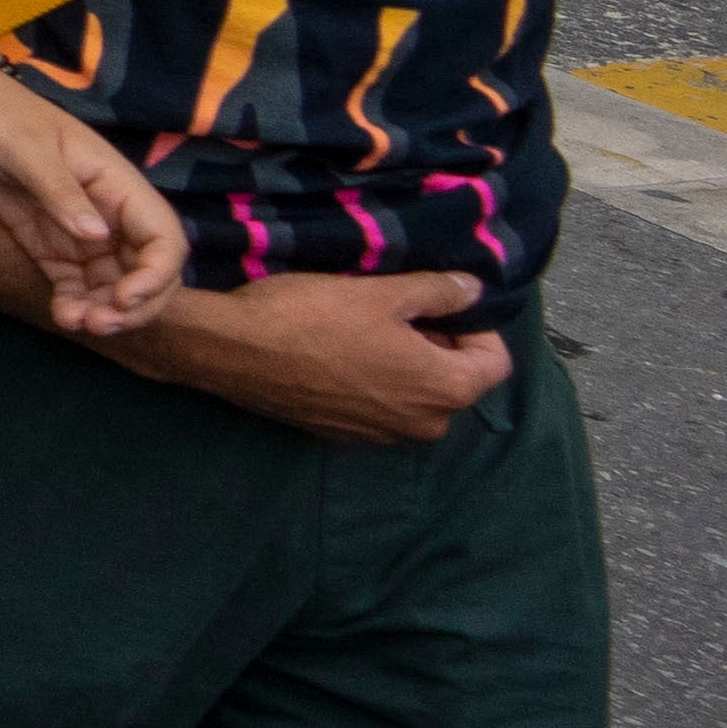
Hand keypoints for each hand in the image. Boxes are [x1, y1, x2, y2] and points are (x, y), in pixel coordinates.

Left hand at [0, 53, 187, 340]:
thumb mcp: (26, 148)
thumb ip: (60, 191)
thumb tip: (98, 235)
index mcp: (117, 183)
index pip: (163, 237)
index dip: (158, 273)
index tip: (126, 297)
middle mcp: (106, 211)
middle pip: (145, 268)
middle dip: (135, 303)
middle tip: (102, 324)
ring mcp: (76, 230)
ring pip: (111, 283)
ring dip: (105, 310)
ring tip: (78, 324)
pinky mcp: (45, 243)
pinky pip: (73, 283)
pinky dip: (75, 303)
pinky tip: (62, 317)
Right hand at [107, 257, 509, 444]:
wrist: (230, 350)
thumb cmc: (312, 316)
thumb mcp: (382, 292)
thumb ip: (439, 293)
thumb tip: (473, 290)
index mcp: (445, 390)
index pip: (495, 362)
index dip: (474, 326)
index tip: (438, 302)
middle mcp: (424, 425)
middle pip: (455, 382)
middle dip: (438, 348)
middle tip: (399, 311)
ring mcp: (381, 437)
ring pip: (415, 398)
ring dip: (405, 367)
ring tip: (365, 332)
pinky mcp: (342, 437)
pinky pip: (378, 410)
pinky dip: (372, 385)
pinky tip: (336, 357)